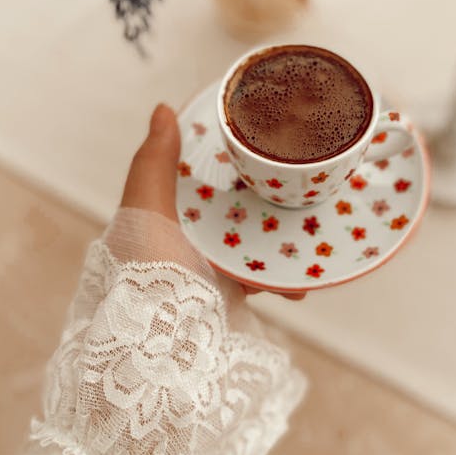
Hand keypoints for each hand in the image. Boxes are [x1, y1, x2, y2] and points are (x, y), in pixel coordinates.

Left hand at [120, 103, 304, 298]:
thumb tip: (163, 109)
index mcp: (162, 215)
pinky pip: (266, 281)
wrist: (161, 345)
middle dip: (263, 193)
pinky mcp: (230, 299)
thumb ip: (153, 164)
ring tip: (310, 222)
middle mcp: (185, 240)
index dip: (220, 154)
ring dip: (282, 234)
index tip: (255, 136)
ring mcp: (209, 271)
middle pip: (231, 206)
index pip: (194, 175)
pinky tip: (306, 276)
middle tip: (295, 178)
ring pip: (253, 242)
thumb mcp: (145, 210)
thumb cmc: (146, 274)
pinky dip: (287, 278)